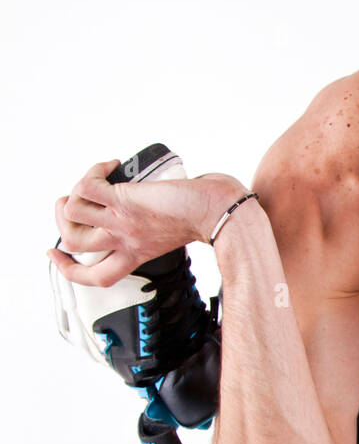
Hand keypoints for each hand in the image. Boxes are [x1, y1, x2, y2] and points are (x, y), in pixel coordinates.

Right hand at [48, 161, 247, 287]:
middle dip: (60, 223)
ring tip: (90, 182)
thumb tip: (141, 208)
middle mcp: (124, 242)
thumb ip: (149, 230)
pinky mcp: (124, 201)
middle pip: (73, 246)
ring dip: (72, 193)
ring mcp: (121, 222)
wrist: (217, 212)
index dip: (68, 269)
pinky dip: (93, 172)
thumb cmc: (202, 217)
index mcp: (134, 255)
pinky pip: (87, 188)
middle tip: (68, 203)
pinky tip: (111, 166)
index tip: (56, 254)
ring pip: (71, 215)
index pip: (93, 277)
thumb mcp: (168, 235)